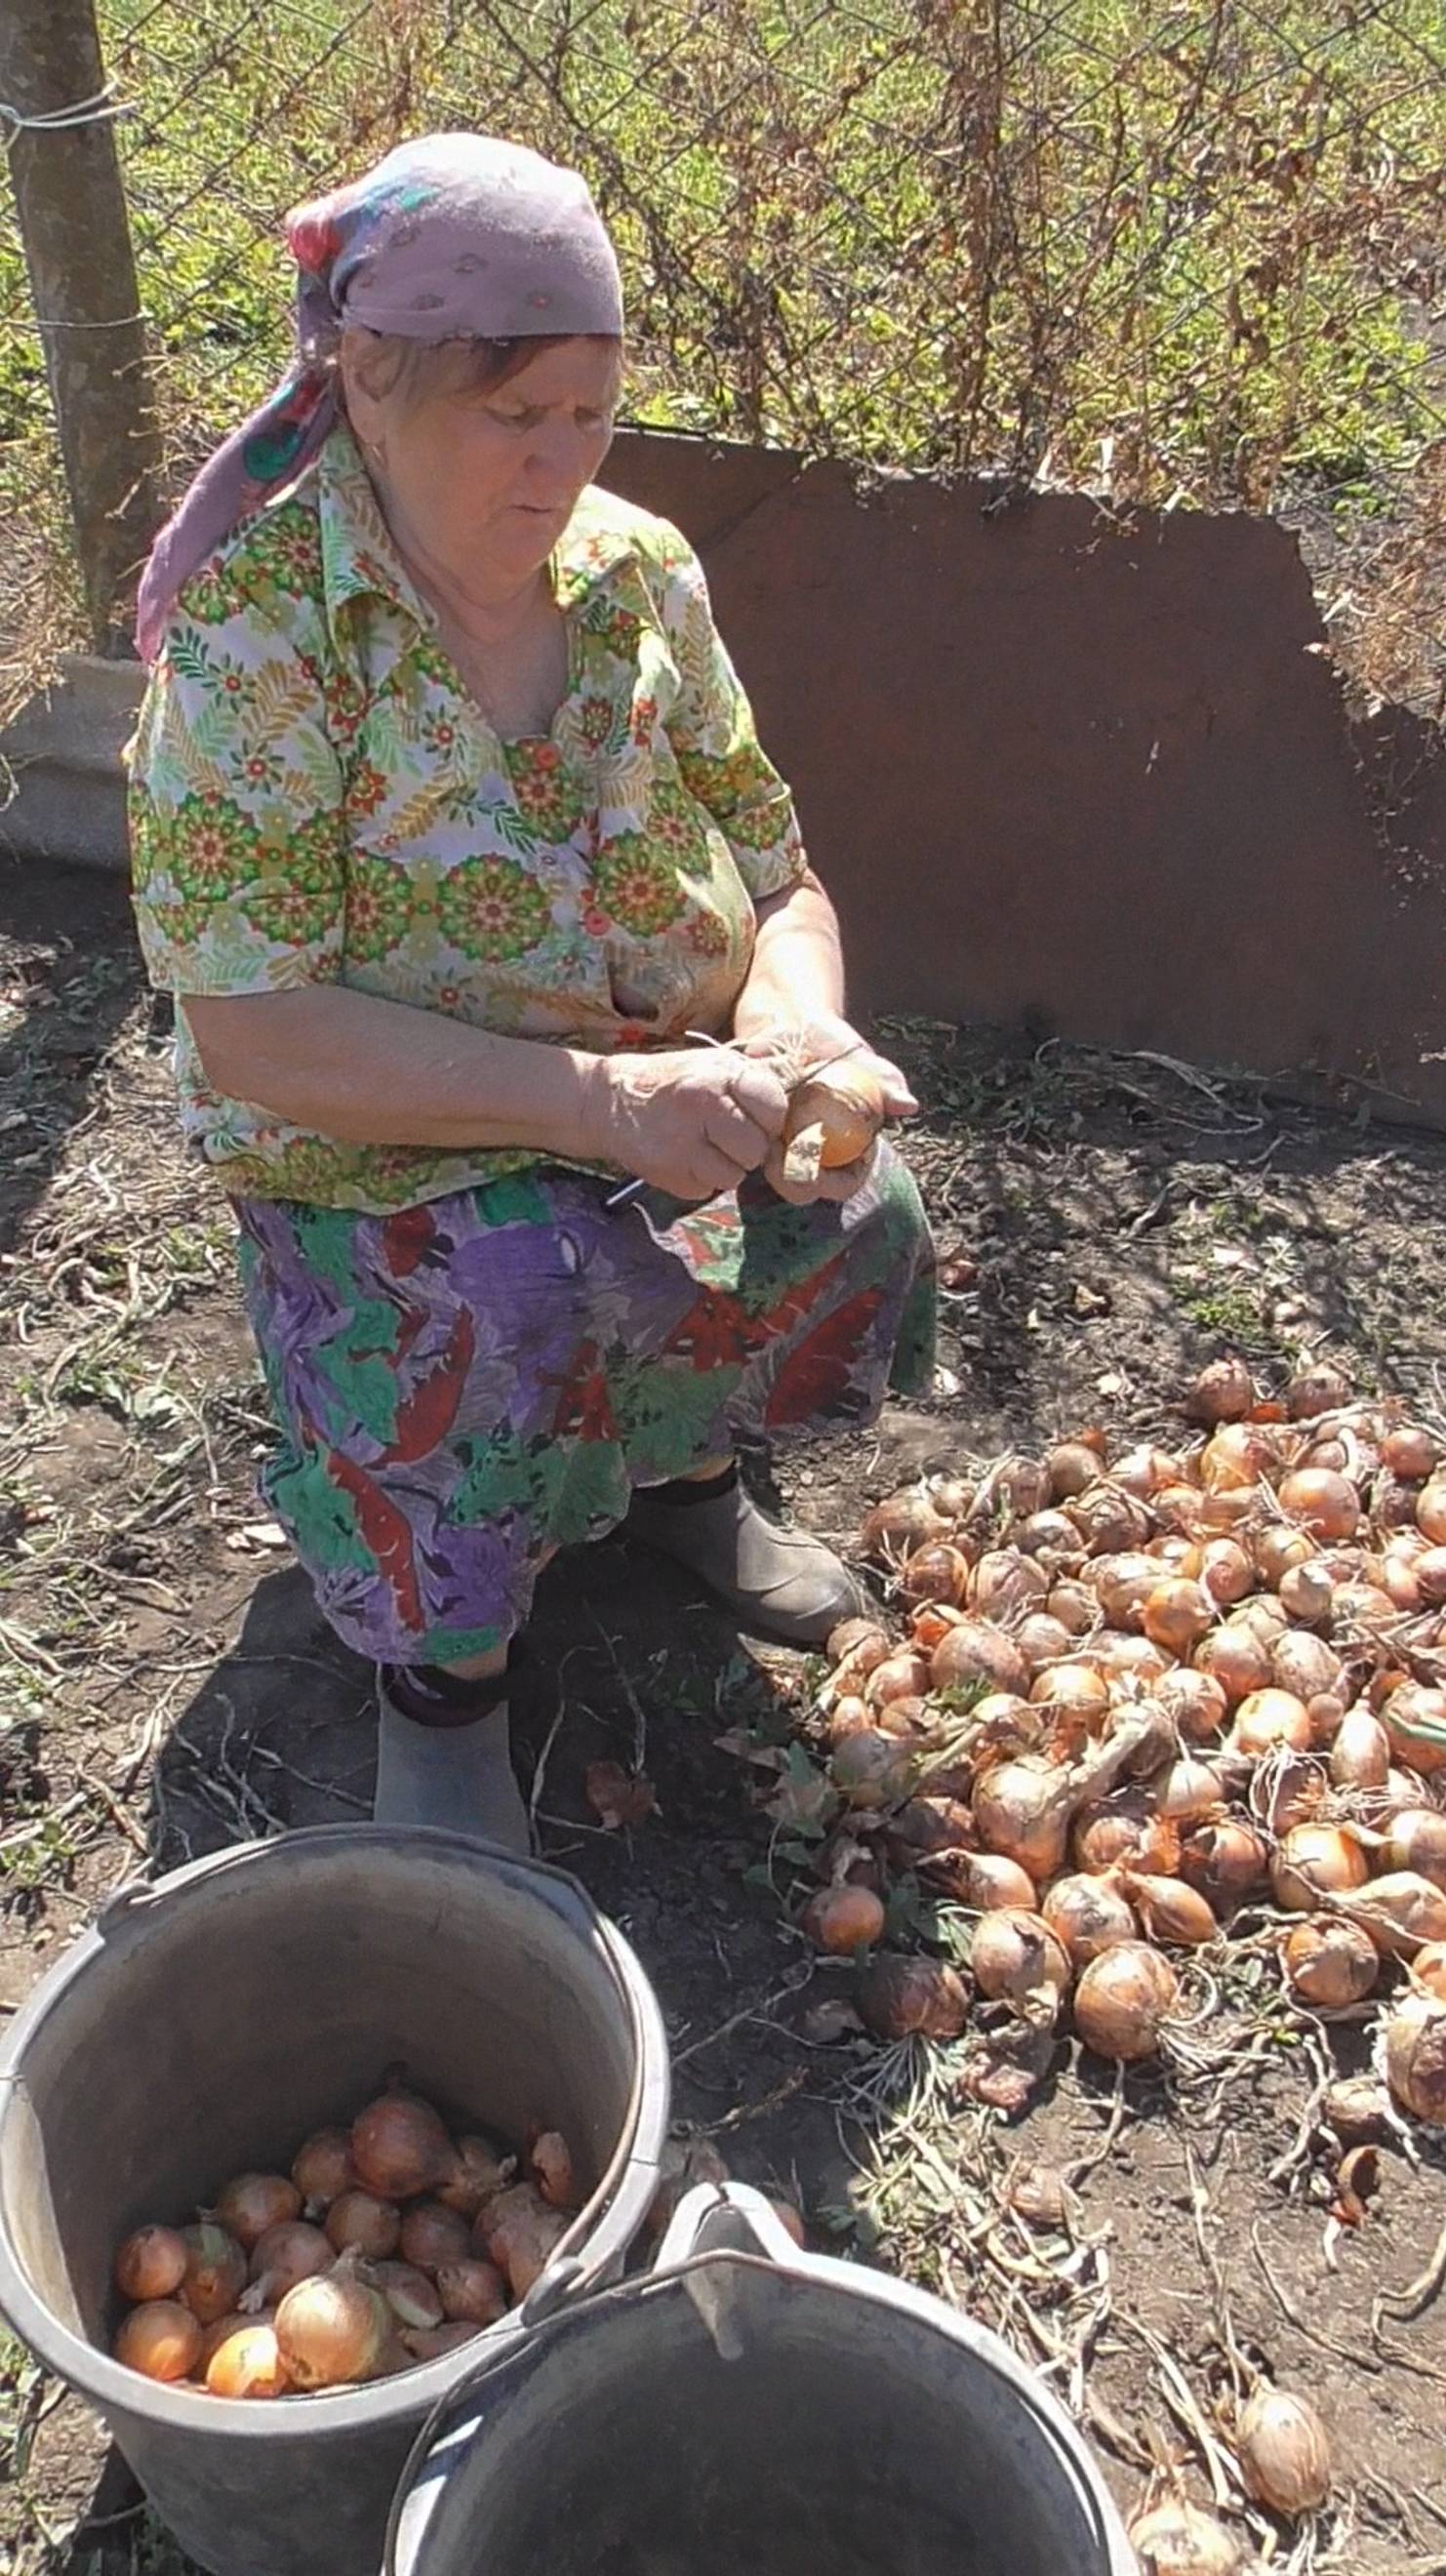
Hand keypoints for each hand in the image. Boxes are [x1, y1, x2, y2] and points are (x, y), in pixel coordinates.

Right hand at [585, 1047, 789, 1201]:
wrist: (608, 1100)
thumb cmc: (674, 1083)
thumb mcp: (715, 1065)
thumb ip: (756, 1084)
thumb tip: (802, 1108)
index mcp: (721, 1074)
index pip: (775, 1108)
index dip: (769, 1118)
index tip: (754, 1115)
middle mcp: (703, 1106)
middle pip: (757, 1150)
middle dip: (747, 1148)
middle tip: (723, 1133)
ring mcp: (683, 1143)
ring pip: (734, 1177)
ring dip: (723, 1167)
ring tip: (700, 1144)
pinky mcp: (669, 1174)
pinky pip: (707, 1191)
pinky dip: (699, 1179)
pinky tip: (682, 1156)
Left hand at [734, 1013, 916, 1205]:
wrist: (784, 1027)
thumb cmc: (830, 1044)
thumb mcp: (857, 1057)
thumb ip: (883, 1081)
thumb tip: (909, 1106)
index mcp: (849, 1144)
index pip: (847, 1182)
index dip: (835, 1183)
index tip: (820, 1169)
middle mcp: (816, 1153)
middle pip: (809, 1190)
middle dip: (798, 1182)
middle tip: (785, 1158)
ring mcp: (783, 1147)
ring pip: (777, 1178)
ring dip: (772, 1168)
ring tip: (768, 1145)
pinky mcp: (754, 1135)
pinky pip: (749, 1152)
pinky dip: (748, 1144)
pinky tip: (747, 1127)